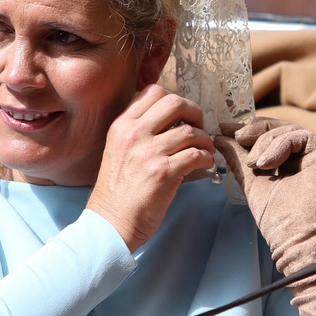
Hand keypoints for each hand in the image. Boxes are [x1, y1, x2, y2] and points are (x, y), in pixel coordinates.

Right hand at [86, 85, 214, 250]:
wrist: (110, 223)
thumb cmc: (116, 192)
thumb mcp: (117, 151)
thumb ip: (138, 132)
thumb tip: (173, 121)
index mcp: (121, 126)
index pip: (153, 92)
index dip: (175, 99)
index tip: (183, 114)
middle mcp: (134, 134)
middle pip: (174, 103)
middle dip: (194, 111)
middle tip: (199, 126)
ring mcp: (148, 153)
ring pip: (190, 131)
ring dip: (204, 140)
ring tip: (205, 149)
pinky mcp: (163, 173)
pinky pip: (196, 154)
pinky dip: (206, 158)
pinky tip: (204, 164)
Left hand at [215, 118, 315, 315]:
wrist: (298, 241)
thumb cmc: (278, 220)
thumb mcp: (251, 182)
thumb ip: (238, 159)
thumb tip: (220, 136)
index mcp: (286, 161)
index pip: (265, 135)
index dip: (246, 130)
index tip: (223, 129)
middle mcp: (302, 155)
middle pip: (275, 127)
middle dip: (253, 130)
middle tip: (236, 137)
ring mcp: (314, 154)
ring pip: (284, 129)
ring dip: (263, 142)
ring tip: (255, 165)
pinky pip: (298, 136)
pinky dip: (277, 145)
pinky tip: (266, 165)